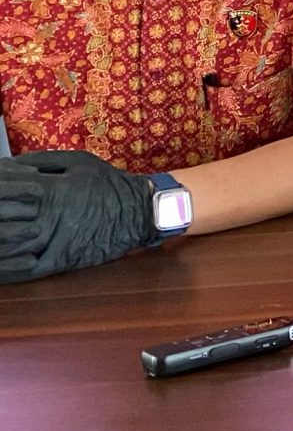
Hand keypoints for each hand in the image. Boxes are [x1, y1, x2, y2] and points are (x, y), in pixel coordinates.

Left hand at [0, 150, 157, 283]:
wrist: (141, 213)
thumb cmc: (109, 184)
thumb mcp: (78, 161)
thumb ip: (39, 161)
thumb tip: (3, 165)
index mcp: (52, 189)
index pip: (4, 189)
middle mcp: (50, 215)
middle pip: (2, 218)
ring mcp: (54, 240)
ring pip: (8, 244)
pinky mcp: (60, 260)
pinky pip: (23, 269)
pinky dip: (5, 269)